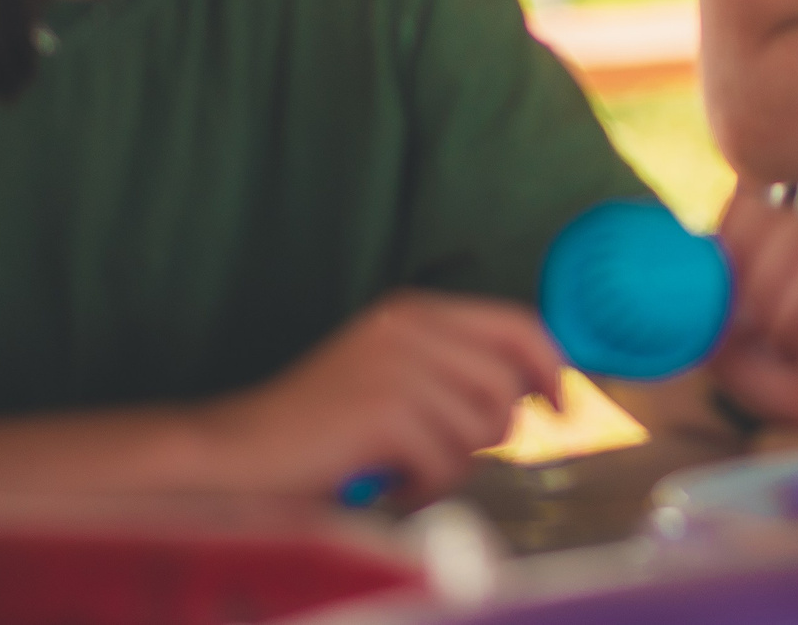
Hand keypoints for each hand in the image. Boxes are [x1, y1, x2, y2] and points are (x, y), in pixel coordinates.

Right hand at [191, 291, 562, 503]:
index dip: (550, 365)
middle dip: (494, 429)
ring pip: (484, 424)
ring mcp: (395, 368)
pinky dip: (426, 487)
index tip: (560, 404)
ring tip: (410, 466)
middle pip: (508, 380)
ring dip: (454, 462)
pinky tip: (391, 484)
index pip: (517, 323)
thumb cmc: (319, 426)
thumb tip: (533, 393)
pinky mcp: (383, 414)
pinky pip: (448, 463)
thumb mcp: (390, 373)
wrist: (237, 452)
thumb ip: (451, 369)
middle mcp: (407, 327)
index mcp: (413, 310)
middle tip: (450, 452)